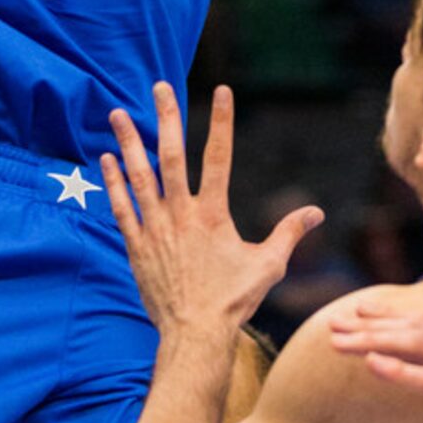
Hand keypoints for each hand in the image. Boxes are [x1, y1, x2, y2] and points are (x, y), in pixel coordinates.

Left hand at [102, 82, 322, 335]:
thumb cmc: (233, 302)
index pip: (220, 156)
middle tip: (159, 86)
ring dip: (129, 142)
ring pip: (139, 176)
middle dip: (166, 118)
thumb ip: (289, 233)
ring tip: (117, 112)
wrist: (195, 335)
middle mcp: (181, 215)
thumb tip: (316, 212)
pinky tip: (106, 158)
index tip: (222, 90)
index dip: (222, 121)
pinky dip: (112, 181)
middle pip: (172, 155)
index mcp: (213, 214)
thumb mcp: (268, 266)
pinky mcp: (136, 245)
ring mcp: (156, 228)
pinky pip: (121, 206)